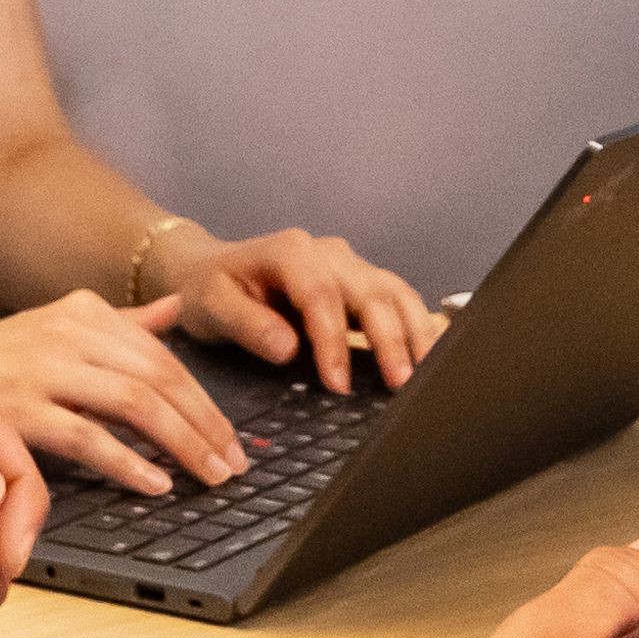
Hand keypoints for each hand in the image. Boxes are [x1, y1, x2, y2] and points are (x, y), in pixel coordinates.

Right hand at [0, 288, 249, 494]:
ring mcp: (41, 368)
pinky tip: (156, 484)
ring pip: (135, 403)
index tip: (231, 436)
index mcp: (81, 312)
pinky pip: (88, 437)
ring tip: (209, 475)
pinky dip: (130, 463)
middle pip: (159, 377)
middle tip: (233, 463)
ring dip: (183, 443)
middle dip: (205, 424)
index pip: (163, 355)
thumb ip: (116, 326)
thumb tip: (172, 311)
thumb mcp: (50, 330)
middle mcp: (66, 332)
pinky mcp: (16, 408)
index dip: (205, 399)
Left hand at [159, 223, 445, 399]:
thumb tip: (289, 348)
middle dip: (390, 339)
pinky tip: (428, 356)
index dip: (334, 342)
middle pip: (372, 291)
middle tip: (401, 384)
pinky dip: (415, 326)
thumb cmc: (210, 290)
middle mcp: (327, 253)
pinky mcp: (358, 283)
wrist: (210, 272)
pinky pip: (396, 300)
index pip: (323, 296)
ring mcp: (348, 266)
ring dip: (415, 332)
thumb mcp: (212, 306)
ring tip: (427, 374)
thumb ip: (248, 325)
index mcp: (291, 252)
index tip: (338, 385)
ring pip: (395, 292)